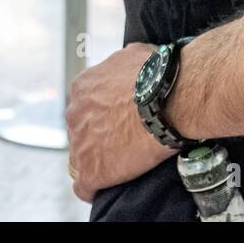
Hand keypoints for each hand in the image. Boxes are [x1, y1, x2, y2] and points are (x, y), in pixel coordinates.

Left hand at [66, 42, 175, 201]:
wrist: (168, 100)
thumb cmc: (157, 76)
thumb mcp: (134, 55)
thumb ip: (122, 64)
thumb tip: (129, 64)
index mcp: (83, 87)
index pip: (85, 105)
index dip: (102, 114)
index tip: (118, 119)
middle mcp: (75, 113)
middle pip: (81, 130)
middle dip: (98, 135)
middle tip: (123, 140)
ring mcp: (80, 143)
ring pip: (81, 157)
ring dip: (97, 160)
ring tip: (119, 164)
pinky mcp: (91, 170)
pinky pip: (84, 186)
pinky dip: (95, 187)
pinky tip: (106, 186)